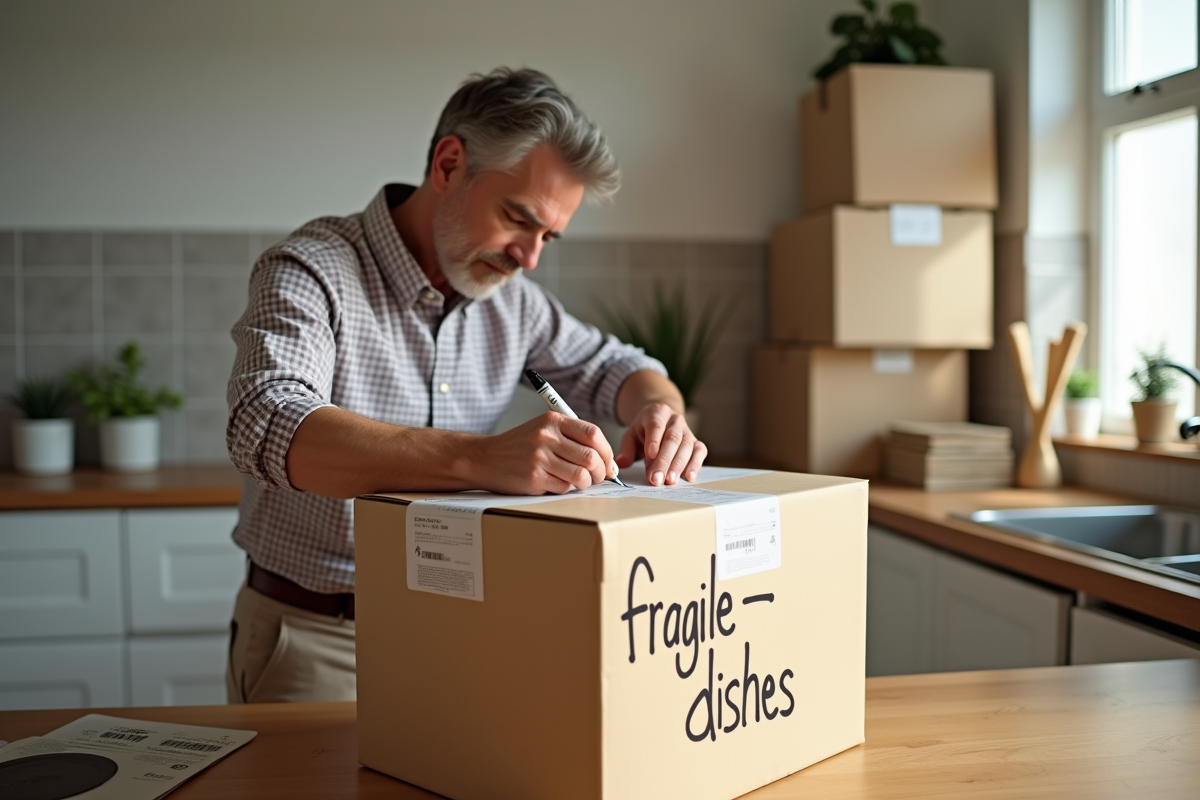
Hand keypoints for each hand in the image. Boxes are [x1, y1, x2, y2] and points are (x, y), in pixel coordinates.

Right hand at [476, 412, 616, 494]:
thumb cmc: (519, 446)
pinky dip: (566, 489)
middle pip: (591, 457)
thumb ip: (572, 439)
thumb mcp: (543, 430)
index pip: (594, 434)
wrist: (484, 458)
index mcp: (553, 420)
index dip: (607, 452)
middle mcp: (546, 436)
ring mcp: (539, 457)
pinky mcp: (533, 477)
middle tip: (598, 478)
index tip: (609, 464)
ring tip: (580, 483)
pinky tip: (557, 484)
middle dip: (601, 472)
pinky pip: (564, 487)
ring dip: (586, 484)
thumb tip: (607, 462)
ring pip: (581, 475)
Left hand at [615, 403, 706, 485]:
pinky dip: (696, 464)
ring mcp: (688, 431)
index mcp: (657, 413)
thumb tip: (621, 463)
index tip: (650, 454)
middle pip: (672, 439)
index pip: (656, 425)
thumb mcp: (631, 435)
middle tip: (657, 478)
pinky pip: (699, 452)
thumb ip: (626, 449)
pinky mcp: (696, 442)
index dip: (654, 440)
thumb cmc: (644, 430)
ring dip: (678, 465)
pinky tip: (689, 477)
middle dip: (664, 461)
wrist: (663, 420)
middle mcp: (675, 420)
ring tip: (670, 481)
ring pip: (686, 446)